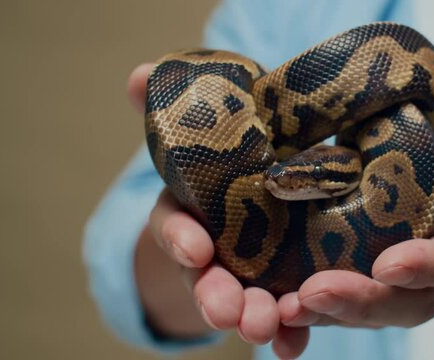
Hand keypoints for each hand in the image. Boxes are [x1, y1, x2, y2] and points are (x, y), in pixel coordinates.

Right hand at [129, 64, 307, 357]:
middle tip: (228, 310)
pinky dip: (289, 333)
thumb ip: (177, 111)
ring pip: (247, 300)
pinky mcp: (288, 288)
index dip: (181, 236)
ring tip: (265, 329)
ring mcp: (252, 274)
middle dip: (215, 294)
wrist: (269, 189)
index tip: (194, 246)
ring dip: (254, 317)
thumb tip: (139, 75)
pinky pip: (287, 315)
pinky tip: (294, 345)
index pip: (177, 225)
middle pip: (209, 276)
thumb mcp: (210, 133)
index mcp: (194, 212)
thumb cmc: (235, 160)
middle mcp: (217, 250)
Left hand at [277, 57, 433, 334]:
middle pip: (406, 304)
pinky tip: (275, 304)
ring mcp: (408, 286)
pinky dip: (314, 312)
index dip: (427, 267)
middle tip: (314, 292)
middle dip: (362, 301)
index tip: (388, 264)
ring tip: (284, 307)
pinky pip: (347, 305)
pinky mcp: (376, 282)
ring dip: (328, 314)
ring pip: (372, 313)